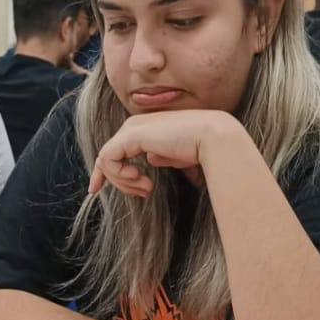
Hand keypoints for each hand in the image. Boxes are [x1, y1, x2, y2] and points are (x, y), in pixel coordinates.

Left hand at [89, 110, 232, 196]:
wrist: (213, 138)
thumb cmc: (200, 148)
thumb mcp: (174, 155)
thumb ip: (160, 155)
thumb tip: (151, 158)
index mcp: (144, 128)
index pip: (116, 150)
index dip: (111, 173)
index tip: (113, 190)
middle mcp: (135, 125)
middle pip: (107, 157)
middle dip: (119, 182)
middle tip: (144, 193)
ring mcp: (132, 129)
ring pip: (106, 160)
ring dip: (122, 182)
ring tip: (146, 188)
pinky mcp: (131, 135)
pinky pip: (108, 159)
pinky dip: (119, 174)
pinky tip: (139, 178)